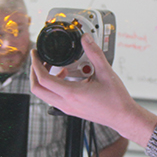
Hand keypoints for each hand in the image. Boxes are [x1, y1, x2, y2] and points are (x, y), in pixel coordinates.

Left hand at [30, 34, 156, 145]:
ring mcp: (67, 108)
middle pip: (37, 89)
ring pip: (45, 95)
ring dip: (45, 80)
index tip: (35, 54)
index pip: (43, 79)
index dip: (35, 64)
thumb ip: (95, 53)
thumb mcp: (105, 73)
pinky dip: (54, 86)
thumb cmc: (116, 100)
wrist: (122, 117)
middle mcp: (66, 103)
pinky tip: (67, 77)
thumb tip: (86, 39)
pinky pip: (54, 98)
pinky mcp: (71, 110)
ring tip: (56, 67)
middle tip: (39, 60)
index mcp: (71, 94)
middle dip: (34, 73)